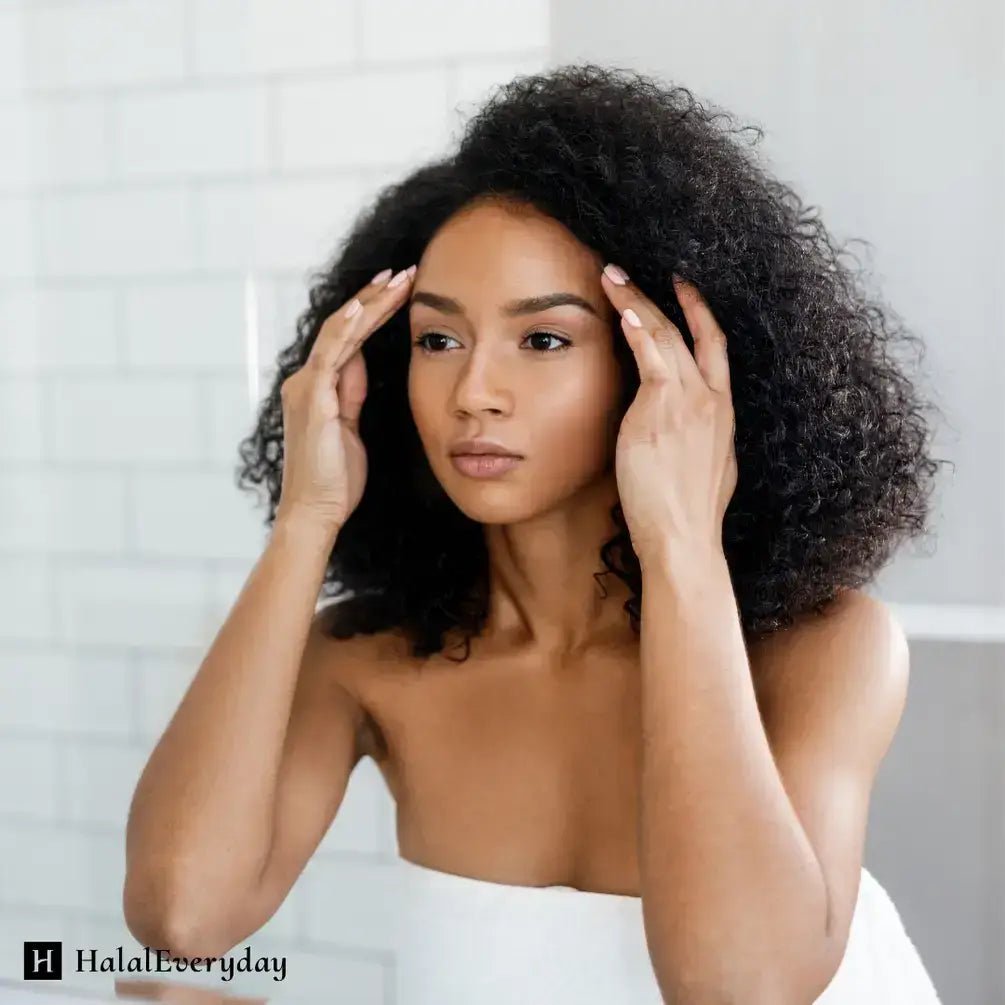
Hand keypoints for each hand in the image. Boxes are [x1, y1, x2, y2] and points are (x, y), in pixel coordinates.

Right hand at [275, 264, 415, 533]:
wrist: (315, 511)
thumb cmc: (336, 479)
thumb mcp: (351, 429)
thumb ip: (352, 396)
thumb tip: (361, 368)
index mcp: (318, 387)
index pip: (349, 338)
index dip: (374, 312)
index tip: (401, 290)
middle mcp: (306, 380)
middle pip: (344, 326)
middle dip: (375, 297)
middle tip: (404, 272)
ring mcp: (306, 387)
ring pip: (339, 332)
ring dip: (368, 303)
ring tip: (396, 280)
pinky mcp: (312, 400)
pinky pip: (330, 355)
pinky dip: (346, 329)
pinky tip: (363, 307)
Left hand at [600, 265, 736, 562]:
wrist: (684, 537)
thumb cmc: (691, 515)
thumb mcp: (710, 468)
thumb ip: (700, 439)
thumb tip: (685, 429)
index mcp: (724, 412)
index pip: (715, 347)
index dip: (700, 312)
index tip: (683, 288)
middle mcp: (710, 399)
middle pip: (689, 332)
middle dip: (660, 296)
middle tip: (628, 273)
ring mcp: (687, 402)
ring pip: (664, 335)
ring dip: (635, 301)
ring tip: (611, 277)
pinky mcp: (660, 411)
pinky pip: (649, 357)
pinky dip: (636, 330)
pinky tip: (620, 311)